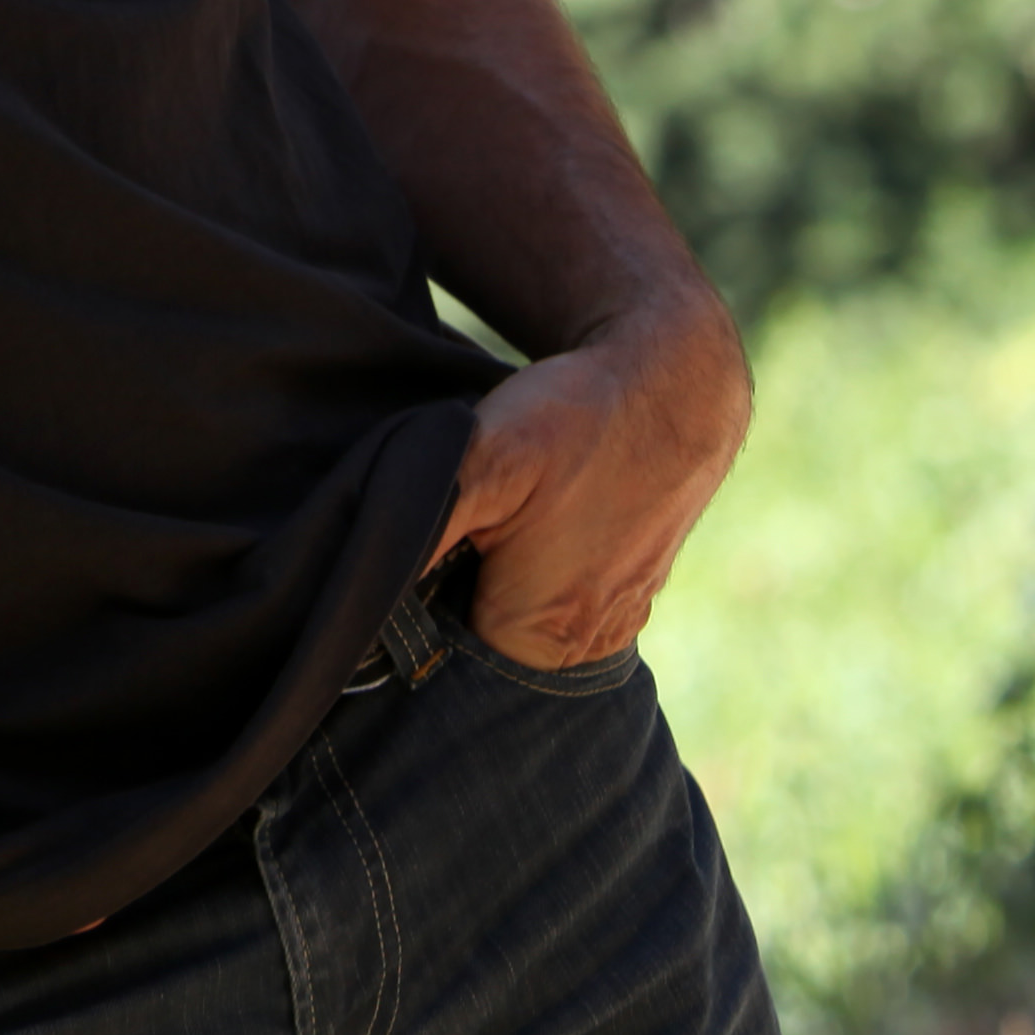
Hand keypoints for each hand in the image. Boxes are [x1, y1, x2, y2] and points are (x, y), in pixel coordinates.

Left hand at [425, 291, 751, 668]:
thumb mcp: (481, 463)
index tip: (419, 543)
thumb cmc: (575, 418)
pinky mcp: (633, 593)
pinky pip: (563, 598)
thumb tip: (361, 602)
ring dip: (497, 578)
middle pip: (480, 641)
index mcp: (538, 638)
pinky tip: (535, 518)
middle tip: (458, 520)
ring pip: (521, 618)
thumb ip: (418, 535)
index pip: (437, 654)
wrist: (673, 380)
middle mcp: (584, 650)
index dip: (410, 600)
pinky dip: (540, 567)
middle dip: (452, 592)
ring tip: (501, 515)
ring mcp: (616, 623)